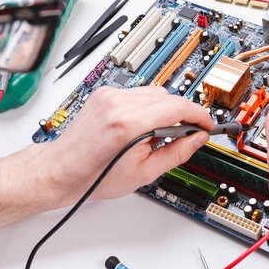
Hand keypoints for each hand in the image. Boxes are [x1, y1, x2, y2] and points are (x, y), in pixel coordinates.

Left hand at [47, 86, 212, 203]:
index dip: (199, 115)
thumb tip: (197, 139)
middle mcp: (118, 103)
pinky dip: (148, 107)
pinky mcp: (104, 94)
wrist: (62, 169)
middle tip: (187, 134)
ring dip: (165, 109)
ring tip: (159, 134)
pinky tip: (143, 126)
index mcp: (128, 123)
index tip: (207, 124)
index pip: (177, 106)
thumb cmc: (94, 176)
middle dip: (183, 113)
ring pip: (155, 92)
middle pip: (168, 96)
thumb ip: (177, 153)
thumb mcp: (144, 173)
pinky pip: (138, 93)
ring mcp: (109, 96)